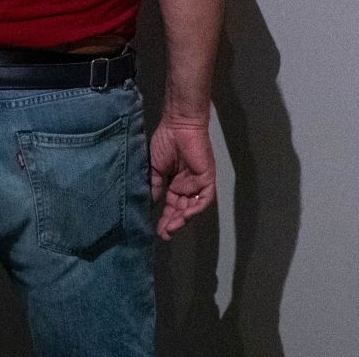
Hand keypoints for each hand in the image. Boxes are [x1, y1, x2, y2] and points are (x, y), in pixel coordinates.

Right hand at [148, 111, 216, 240]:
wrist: (178, 125)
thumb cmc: (165, 142)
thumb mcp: (155, 168)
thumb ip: (154, 187)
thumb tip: (150, 205)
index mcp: (175, 184)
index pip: (171, 207)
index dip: (165, 220)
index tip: (158, 232)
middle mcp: (187, 186)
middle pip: (182, 210)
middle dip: (173, 223)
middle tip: (164, 233)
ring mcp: (198, 182)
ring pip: (193, 207)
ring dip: (183, 219)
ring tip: (172, 227)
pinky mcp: (207, 177)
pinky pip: (205, 197)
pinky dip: (196, 208)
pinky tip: (185, 215)